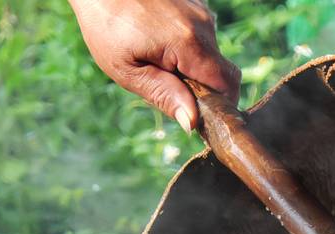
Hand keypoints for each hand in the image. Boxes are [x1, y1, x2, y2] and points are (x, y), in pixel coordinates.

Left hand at [69, 0, 241, 131]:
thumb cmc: (106, 25)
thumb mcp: (127, 70)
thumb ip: (163, 95)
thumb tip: (191, 121)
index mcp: (189, 43)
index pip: (227, 84)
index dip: (219, 107)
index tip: (199, 117)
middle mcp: (203, 24)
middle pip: (219, 71)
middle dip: (201, 88)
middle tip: (165, 86)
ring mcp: (201, 11)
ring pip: (209, 55)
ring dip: (190, 67)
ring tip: (154, 58)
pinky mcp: (195, 5)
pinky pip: (200, 37)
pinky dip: (186, 49)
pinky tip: (157, 41)